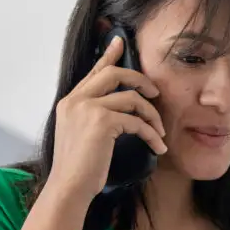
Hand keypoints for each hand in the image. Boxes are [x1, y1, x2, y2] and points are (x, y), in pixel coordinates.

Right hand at [46, 35, 167, 201]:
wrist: (69, 188)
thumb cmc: (80, 169)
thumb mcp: (83, 136)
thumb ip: (94, 116)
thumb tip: (121, 109)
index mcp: (70, 102)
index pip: (94, 72)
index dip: (109, 55)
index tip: (120, 42)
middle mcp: (76, 100)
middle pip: (115, 74)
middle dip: (141, 80)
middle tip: (156, 94)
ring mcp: (87, 109)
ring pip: (132, 98)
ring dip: (152, 115)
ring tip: (160, 132)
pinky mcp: (101, 122)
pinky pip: (137, 121)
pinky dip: (151, 134)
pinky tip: (158, 146)